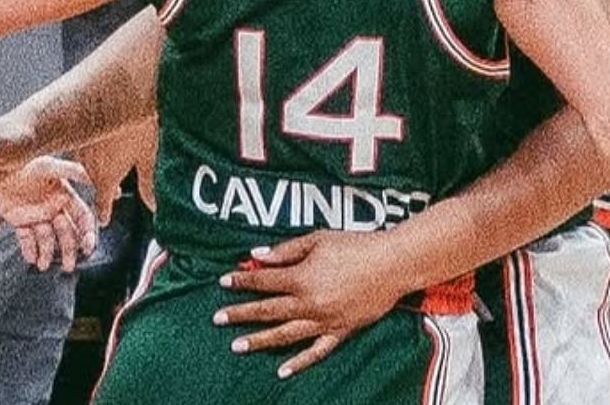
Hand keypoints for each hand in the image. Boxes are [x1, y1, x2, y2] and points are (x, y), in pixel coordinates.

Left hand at [0, 157, 98, 271]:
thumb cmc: (23, 160)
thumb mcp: (49, 166)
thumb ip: (74, 172)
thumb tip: (96, 177)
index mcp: (64, 194)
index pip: (82, 217)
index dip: (87, 232)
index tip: (88, 248)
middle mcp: (52, 207)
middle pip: (67, 233)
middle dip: (69, 250)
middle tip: (69, 266)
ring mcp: (36, 215)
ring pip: (47, 239)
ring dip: (47, 254)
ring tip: (43, 264)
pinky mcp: (18, 220)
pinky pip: (27, 239)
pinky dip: (29, 249)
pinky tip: (31, 258)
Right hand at [72, 119, 157, 223]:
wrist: (119, 88)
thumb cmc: (137, 122)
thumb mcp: (150, 156)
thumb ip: (150, 184)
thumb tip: (155, 206)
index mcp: (104, 178)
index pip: (101, 205)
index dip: (104, 213)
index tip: (104, 219)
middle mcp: (87, 165)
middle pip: (94, 180)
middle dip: (103, 182)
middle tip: (113, 177)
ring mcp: (78, 143)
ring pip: (88, 158)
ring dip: (98, 157)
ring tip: (112, 146)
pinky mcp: (74, 123)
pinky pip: (83, 137)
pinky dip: (93, 137)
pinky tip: (104, 127)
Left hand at [213, 230, 411, 377]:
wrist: (392, 264)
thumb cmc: (355, 245)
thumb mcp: (318, 239)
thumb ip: (286, 250)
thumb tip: (258, 255)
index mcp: (302, 278)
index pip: (263, 281)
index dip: (242, 280)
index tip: (223, 281)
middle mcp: (309, 303)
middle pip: (267, 310)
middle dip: (241, 313)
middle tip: (217, 318)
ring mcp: (324, 321)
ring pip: (284, 335)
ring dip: (259, 340)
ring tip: (237, 346)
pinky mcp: (340, 331)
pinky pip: (316, 351)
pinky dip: (298, 362)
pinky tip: (282, 370)